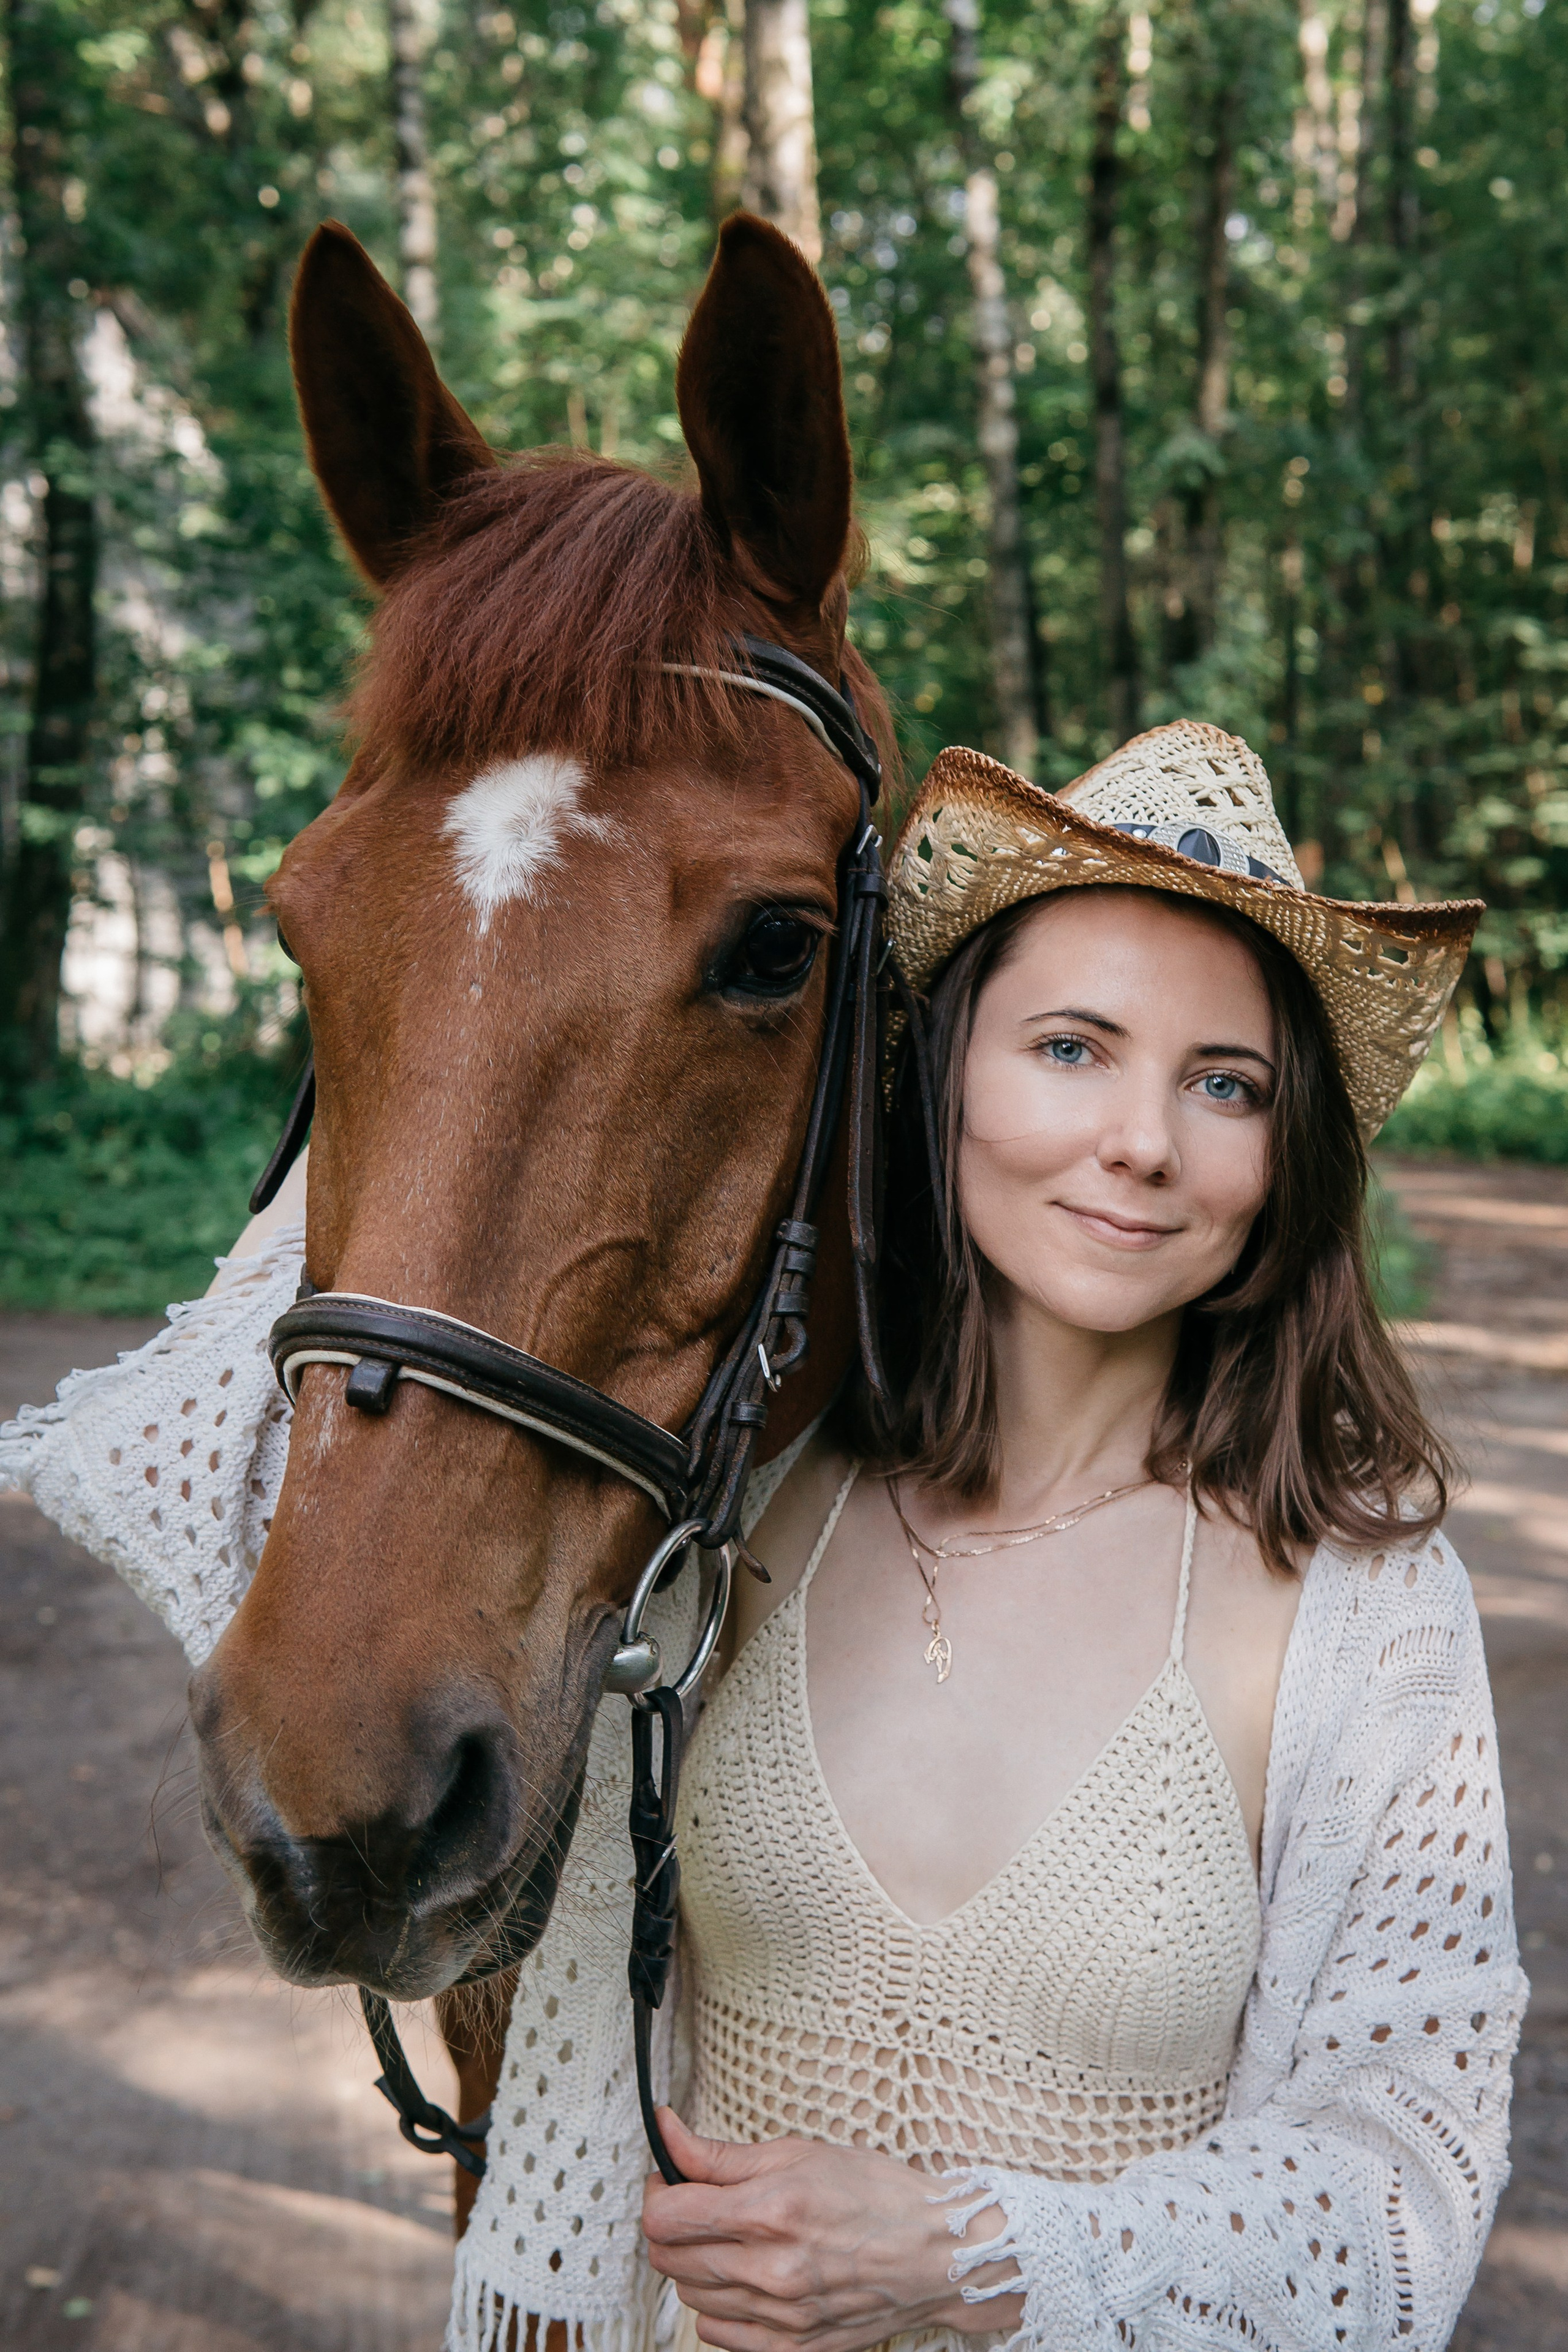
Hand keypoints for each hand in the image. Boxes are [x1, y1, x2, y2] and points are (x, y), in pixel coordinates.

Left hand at [641, 2108, 1022, 2351]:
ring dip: (695, 2263)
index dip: (657, 2192)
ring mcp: (780, 2316)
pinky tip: (743, 2277)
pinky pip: (718, 2333)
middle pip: (669, 2258)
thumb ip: (721, 2154)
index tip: (670, 2179)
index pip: (666, 2217)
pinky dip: (718, 2304)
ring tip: (727, 2238)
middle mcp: (770, 2270)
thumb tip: (667, 2132)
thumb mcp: (797, 2152)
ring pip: (691, 2295)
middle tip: (697, 2203)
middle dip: (672, 2225)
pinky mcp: (791, 2348)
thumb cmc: (874, 2193)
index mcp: (770, 2211)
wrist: (935, 2252)